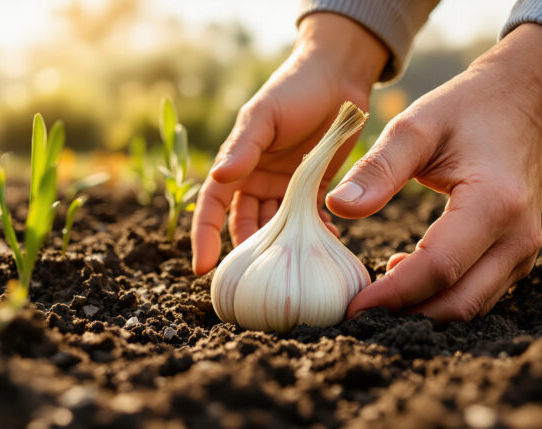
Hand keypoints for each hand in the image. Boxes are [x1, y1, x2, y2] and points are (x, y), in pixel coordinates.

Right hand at [192, 13, 387, 274]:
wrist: (338, 77)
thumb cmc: (294, 90)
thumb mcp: (264, 115)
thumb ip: (244, 146)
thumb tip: (219, 175)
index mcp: (237, 164)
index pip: (212, 207)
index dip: (205, 237)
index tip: (203, 268)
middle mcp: (256, 180)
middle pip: (244, 226)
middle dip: (250, 252)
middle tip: (259, 280)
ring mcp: (284, 187)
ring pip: (276, 228)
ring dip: (282, 248)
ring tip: (294, 267)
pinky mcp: (312, 189)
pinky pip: (307, 221)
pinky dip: (313, 235)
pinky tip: (324, 246)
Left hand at [326, 24, 541, 322]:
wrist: (523, 103)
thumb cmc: (466, 109)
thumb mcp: (416, 126)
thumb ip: (378, 168)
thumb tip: (337, 206)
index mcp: (493, 204)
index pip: (437, 268)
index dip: (391, 293)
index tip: (351, 305)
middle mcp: (516, 237)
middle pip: (456, 301)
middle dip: (402, 313)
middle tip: (354, 312)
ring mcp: (521, 252)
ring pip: (468, 306)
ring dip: (419, 311)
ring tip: (370, 298)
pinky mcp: (514, 256)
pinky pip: (476, 293)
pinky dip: (437, 298)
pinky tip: (399, 277)